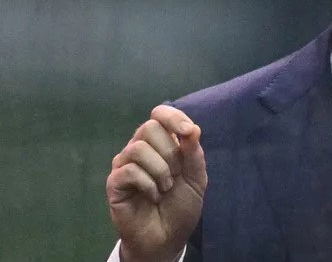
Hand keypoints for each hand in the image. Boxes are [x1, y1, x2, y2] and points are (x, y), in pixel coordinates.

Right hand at [106, 105, 207, 261]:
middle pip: (149, 127)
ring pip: (138, 148)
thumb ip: (194, 153)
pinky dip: (148, 184)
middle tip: (175, 174)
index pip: (160, 114)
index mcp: (161, 143)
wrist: (168, 238)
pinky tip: (153, 196)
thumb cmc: (181, 206)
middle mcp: (140, 149)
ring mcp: (125, 165)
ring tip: (165, 188)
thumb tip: (192, 128)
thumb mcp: (196, 178)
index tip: (188, 132)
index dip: (173, 117)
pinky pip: (129, 170)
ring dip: (160, 170)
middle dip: (170, 152)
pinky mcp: (114, 183)